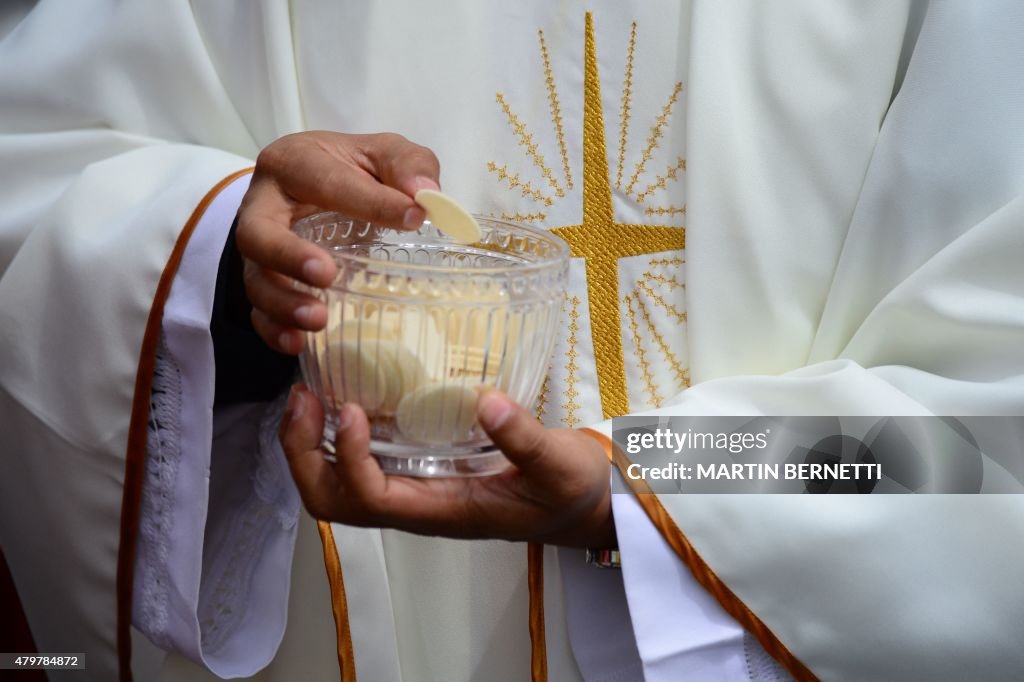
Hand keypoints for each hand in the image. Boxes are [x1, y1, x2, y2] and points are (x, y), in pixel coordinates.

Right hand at [235, 131, 440, 353]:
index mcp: (295, 162)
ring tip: (318, 319)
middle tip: (327, 274)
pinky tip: (298, 342)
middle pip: (257, 233)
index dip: (371, 202)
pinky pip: (258, 311)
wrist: (316, 185)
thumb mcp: (383, 154)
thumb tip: (426, 194)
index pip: (327, 181)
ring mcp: (259, 250)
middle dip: (288, 257)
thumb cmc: (351, 170)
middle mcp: (263, 206)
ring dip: (284, 303)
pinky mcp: (263, 281)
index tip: (413, 218)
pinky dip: (275, 329)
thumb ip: (407, 164)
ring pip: (255, 279)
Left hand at [279, 386, 615, 548]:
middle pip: (334, 502)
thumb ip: (526, 439)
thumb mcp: (560, 465)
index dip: (347, 459)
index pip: (371, 500)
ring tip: (307, 395)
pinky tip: (342, 398)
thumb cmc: (572, 491)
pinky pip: (360, 465)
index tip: (350, 410)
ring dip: (310, 446)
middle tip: (301, 399)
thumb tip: (487, 402)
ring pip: (339, 488)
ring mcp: (415, 492)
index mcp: (443, 511)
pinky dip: (335, 437)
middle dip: (303, 455)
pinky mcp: (421, 473)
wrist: (585, 504)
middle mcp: (417, 507)